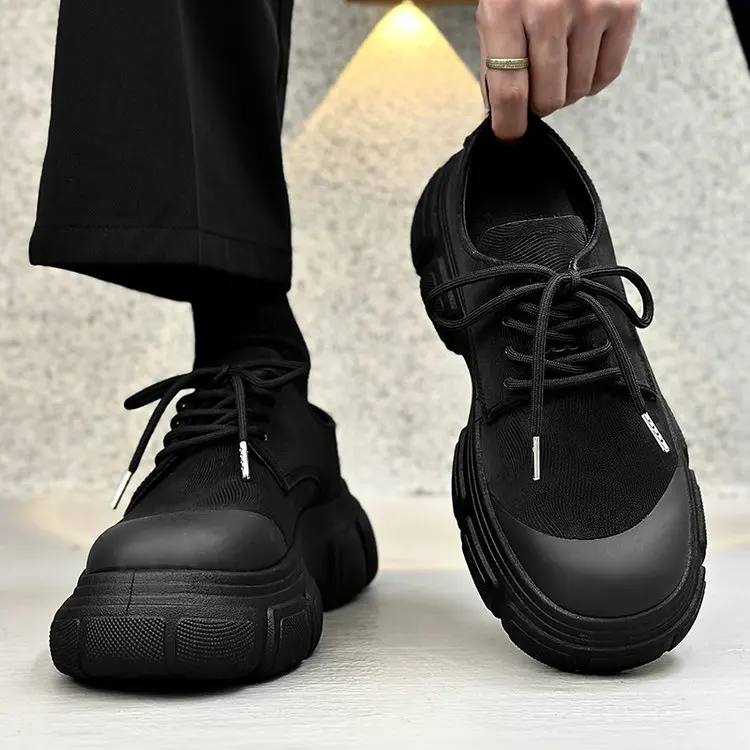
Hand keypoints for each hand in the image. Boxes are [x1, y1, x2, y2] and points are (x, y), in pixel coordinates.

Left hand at [477, 0, 640, 139]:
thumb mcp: (494, 11)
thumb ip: (494, 63)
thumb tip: (500, 115)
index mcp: (505, 12)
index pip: (509, 93)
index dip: (509, 126)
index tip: (510, 135)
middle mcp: (548, 10)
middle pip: (547, 99)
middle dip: (539, 103)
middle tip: (537, 84)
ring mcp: (590, 9)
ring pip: (577, 92)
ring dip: (566, 89)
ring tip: (559, 61)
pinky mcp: (622, 8)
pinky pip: (606, 75)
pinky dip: (591, 79)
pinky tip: (581, 58)